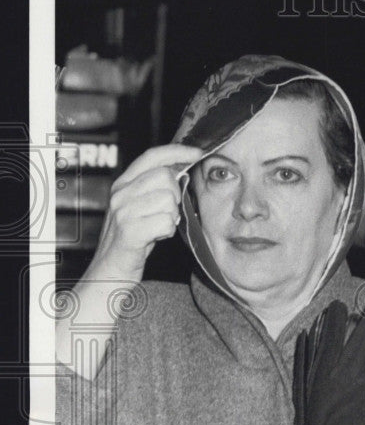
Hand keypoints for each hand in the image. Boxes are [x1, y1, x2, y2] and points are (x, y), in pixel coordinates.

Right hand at [86, 144, 202, 284]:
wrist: (108, 272)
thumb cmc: (130, 241)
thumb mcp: (138, 208)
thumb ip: (153, 189)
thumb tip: (180, 170)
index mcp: (122, 185)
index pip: (151, 156)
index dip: (177, 152)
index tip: (197, 153)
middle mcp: (120, 194)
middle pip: (165, 177)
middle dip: (175, 196)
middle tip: (166, 213)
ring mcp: (123, 212)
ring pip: (169, 200)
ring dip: (171, 217)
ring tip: (157, 227)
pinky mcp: (129, 232)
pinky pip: (166, 223)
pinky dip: (167, 232)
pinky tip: (155, 237)